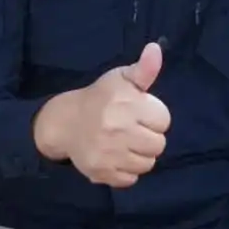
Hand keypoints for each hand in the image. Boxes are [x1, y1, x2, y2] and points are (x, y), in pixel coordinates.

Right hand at [32, 42, 171, 188]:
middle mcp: (118, 129)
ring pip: (147, 164)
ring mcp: (109, 154)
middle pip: (159, 144)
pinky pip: (131, 179)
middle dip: (149, 136)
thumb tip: (155, 49)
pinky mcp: (102, 172)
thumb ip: (143, 69)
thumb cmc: (100, 98)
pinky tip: (117, 157)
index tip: (139, 113)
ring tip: (126, 143)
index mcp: (126, 104)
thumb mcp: (121, 79)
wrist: (65, 122)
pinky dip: (126, 170)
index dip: (153, 116)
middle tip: (132, 130)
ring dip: (140, 155)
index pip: (164, 120)